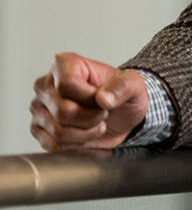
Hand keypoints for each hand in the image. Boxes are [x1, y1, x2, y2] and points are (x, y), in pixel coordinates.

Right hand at [30, 52, 148, 150]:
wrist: (121, 115)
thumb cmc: (122, 95)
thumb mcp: (134, 85)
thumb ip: (124, 86)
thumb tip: (103, 98)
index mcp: (64, 64)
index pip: (67, 85)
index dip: (90, 98)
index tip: (103, 98)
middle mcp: (46, 84)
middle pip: (63, 111)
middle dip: (92, 118)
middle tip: (103, 113)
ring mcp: (39, 108)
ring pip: (58, 131)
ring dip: (86, 133)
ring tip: (97, 124)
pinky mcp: (39, 129)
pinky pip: (53, 145)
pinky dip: (76, 144)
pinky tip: (86, 134)